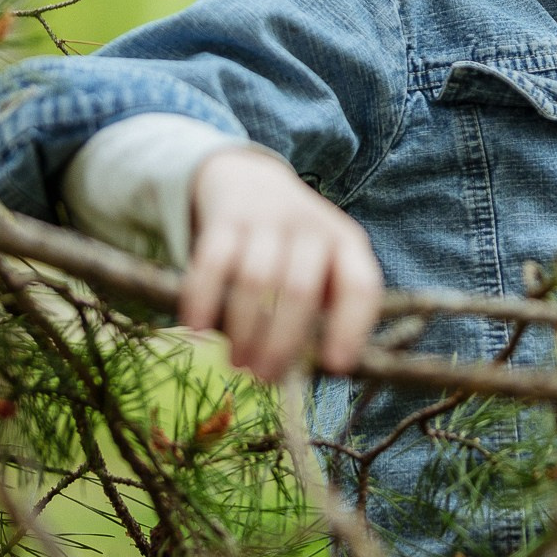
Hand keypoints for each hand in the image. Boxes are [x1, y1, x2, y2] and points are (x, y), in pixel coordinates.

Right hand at [181, 149, 384, 382]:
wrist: (248, 179)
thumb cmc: (292, 246)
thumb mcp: (321, 266)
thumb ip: (320, 310)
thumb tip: (309, 373)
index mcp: (347, 244)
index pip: (360, 285)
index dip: (350, 327)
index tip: (335, 367)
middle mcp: (311, 227)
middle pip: (299, 291)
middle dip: (281, 343)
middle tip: (264, 378)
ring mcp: (267, 218)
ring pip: (256, 280)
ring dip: (244, 329)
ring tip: (236, 363)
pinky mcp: (225, 218)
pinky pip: (212, 261)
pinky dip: (203, 298)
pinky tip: (196, 327)